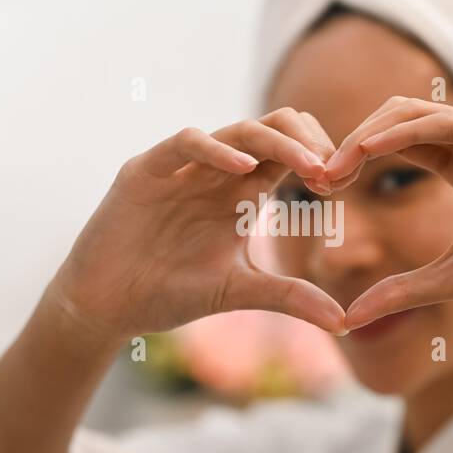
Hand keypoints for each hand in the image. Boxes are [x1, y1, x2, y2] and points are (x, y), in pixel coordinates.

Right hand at [53, 108, 346, 338]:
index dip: (320, 160)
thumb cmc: (170, 294)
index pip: (291, 154)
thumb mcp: (239, 292)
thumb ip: (290, 298)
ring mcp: (182, 167)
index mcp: (241, 192)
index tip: (342, 184)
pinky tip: (245, 169)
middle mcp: (216, 171)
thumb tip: (344, 322)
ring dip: (279, 143)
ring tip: (310, 165)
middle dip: (309, 142)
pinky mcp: (146, 171)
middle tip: (333, 171)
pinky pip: (185, 144)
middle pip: (273, 129)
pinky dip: (217, 150)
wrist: (107, 307)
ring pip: (238, 130)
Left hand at [321, 98, 452, 331]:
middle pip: (398, 120)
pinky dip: (409, 131)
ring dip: (371, 133)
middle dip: (351, 142)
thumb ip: (403, 290)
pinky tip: (372, 147)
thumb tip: (349, 316)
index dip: (353, 159)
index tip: (317, 189)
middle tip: (316, 176)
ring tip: (334, 162)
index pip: (395, 146)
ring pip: (420, 114)